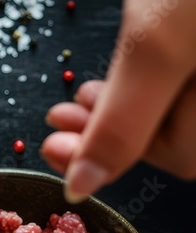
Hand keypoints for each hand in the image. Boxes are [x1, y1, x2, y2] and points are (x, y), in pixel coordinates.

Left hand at [41, 0, 195, 198]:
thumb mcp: (156, 45)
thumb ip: (122, 123)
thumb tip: (82, 188)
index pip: (181, 158)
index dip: (110, 153)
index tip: (49, 142)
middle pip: (181, 137)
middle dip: (111, 128)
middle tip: (57, 114)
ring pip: (181, 108)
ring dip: (124, 105)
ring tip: (80, 92)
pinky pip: (186, 81)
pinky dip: (149, 82)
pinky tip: (118, 73)